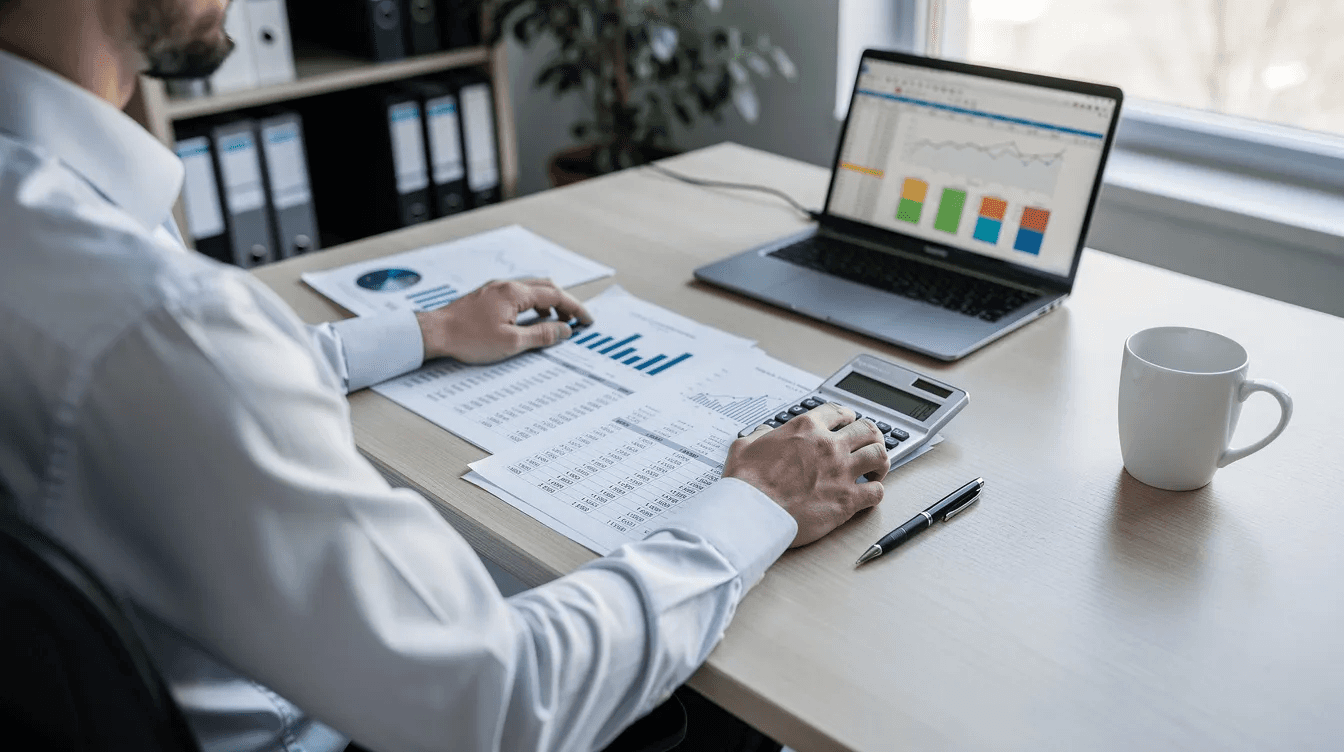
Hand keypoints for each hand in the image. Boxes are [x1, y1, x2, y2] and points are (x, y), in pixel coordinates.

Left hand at [417, 278, 592, 362]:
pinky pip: (517, 294)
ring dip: (547, 302)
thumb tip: (564, 330)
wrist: (434, 333)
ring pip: (531, 289)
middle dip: (564, 302)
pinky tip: (528, 319)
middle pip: (545, 286)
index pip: (555, 295)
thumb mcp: (510, 342)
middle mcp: (506, 285)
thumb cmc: (467, 338)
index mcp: (514, 293)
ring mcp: (494, 289)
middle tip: (575, 320)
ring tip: (554, 321)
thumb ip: (541, 334)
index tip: (587, 320)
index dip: (575, 308)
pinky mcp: (485, 296)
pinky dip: (531, 303)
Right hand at [723, 403, 888, 546]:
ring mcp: (841, 472)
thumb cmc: (746, 483)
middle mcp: (828, 446)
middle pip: (868, 429)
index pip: (837, 412)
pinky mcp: (847, 500)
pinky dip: (876, 492)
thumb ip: (760, 435)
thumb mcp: (744, 446)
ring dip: (880, 462)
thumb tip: (765, 433)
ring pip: (880, 455)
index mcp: (805, 429)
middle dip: (872, 436)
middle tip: (869, 444)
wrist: (752, 513)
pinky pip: (877, 492)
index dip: (846, 416)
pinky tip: (868, 494)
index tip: (848, 422)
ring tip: (875, 470)